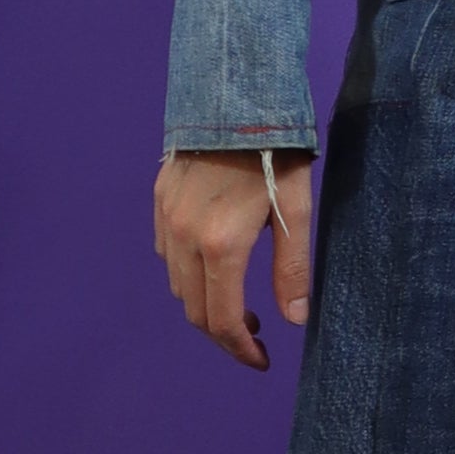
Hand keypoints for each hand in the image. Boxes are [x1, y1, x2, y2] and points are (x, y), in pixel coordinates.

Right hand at [154, 149, 314, 369]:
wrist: (236, 94)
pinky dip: (189, 272)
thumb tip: (295, 319)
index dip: (240, 349)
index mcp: (221, 244)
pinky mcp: (159, 200)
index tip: (261, 359)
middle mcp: (183, 237)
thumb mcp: (295, 210)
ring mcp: (166, 218)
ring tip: (239, 301)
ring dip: (205, 302)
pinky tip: (215, 263)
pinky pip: (166, 253)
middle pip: (194, 309)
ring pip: (177, 283)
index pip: (221, 319)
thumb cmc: (277, 150)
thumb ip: (292, 268)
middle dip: (223, 332)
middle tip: (254, 334)